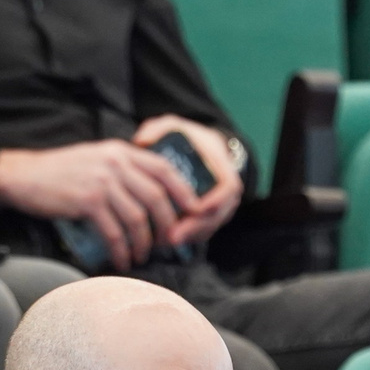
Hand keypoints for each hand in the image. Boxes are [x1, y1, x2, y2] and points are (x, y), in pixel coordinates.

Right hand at [0, 139, 207, 271]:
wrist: (23, 176)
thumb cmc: (61, 172)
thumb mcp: (97, 159)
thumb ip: (123, 168)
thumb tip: (153, 193)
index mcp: (121, 151)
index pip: (164, 168)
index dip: (184, 191)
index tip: (194, 211)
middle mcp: (115, 163)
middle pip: (157, 198)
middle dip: (168, 225)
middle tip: (168, 244)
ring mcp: (102, 182)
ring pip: (138, 219)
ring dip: (144, 243)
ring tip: (142, 257)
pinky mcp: (88, 202)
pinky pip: (114, 233)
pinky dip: (121, 251)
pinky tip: (122, 262)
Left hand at [132, 115, 245, 246]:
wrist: (202, 150)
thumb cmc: (189, 139)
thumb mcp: (175, 126)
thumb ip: (158, 128)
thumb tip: (142, 140)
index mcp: (224, 168)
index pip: (228, 189)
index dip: (214, 202)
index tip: (194, 210)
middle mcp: (226, 192)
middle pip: (217, 216)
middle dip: (194, 228)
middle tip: (171, 236)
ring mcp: (220, 207)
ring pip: (209, 228)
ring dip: (188, 237)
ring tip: (164, 242)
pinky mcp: (209, 217)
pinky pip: (202, 232)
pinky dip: (186, 238)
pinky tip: (166, 241)